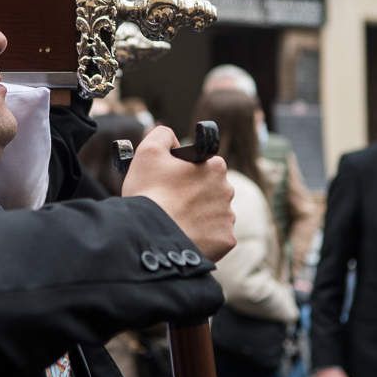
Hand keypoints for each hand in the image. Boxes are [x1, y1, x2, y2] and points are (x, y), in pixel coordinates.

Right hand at [121, 126, 235, 260]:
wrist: (150, 235)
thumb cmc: (149, 192)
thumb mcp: (148, 152)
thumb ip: (162, 135)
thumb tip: (172, 138)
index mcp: (215, 167)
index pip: (206, 166)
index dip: (187, 173)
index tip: (172, 183)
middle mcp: (228, 191)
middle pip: (211, 190)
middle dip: (195, 195)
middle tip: (171, 203)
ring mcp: (228, 217)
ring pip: (214, 214)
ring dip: (199, 217)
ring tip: (176, 222)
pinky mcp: (226, 241)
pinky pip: (216, 237)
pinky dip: (203, 237)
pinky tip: (185, 236)